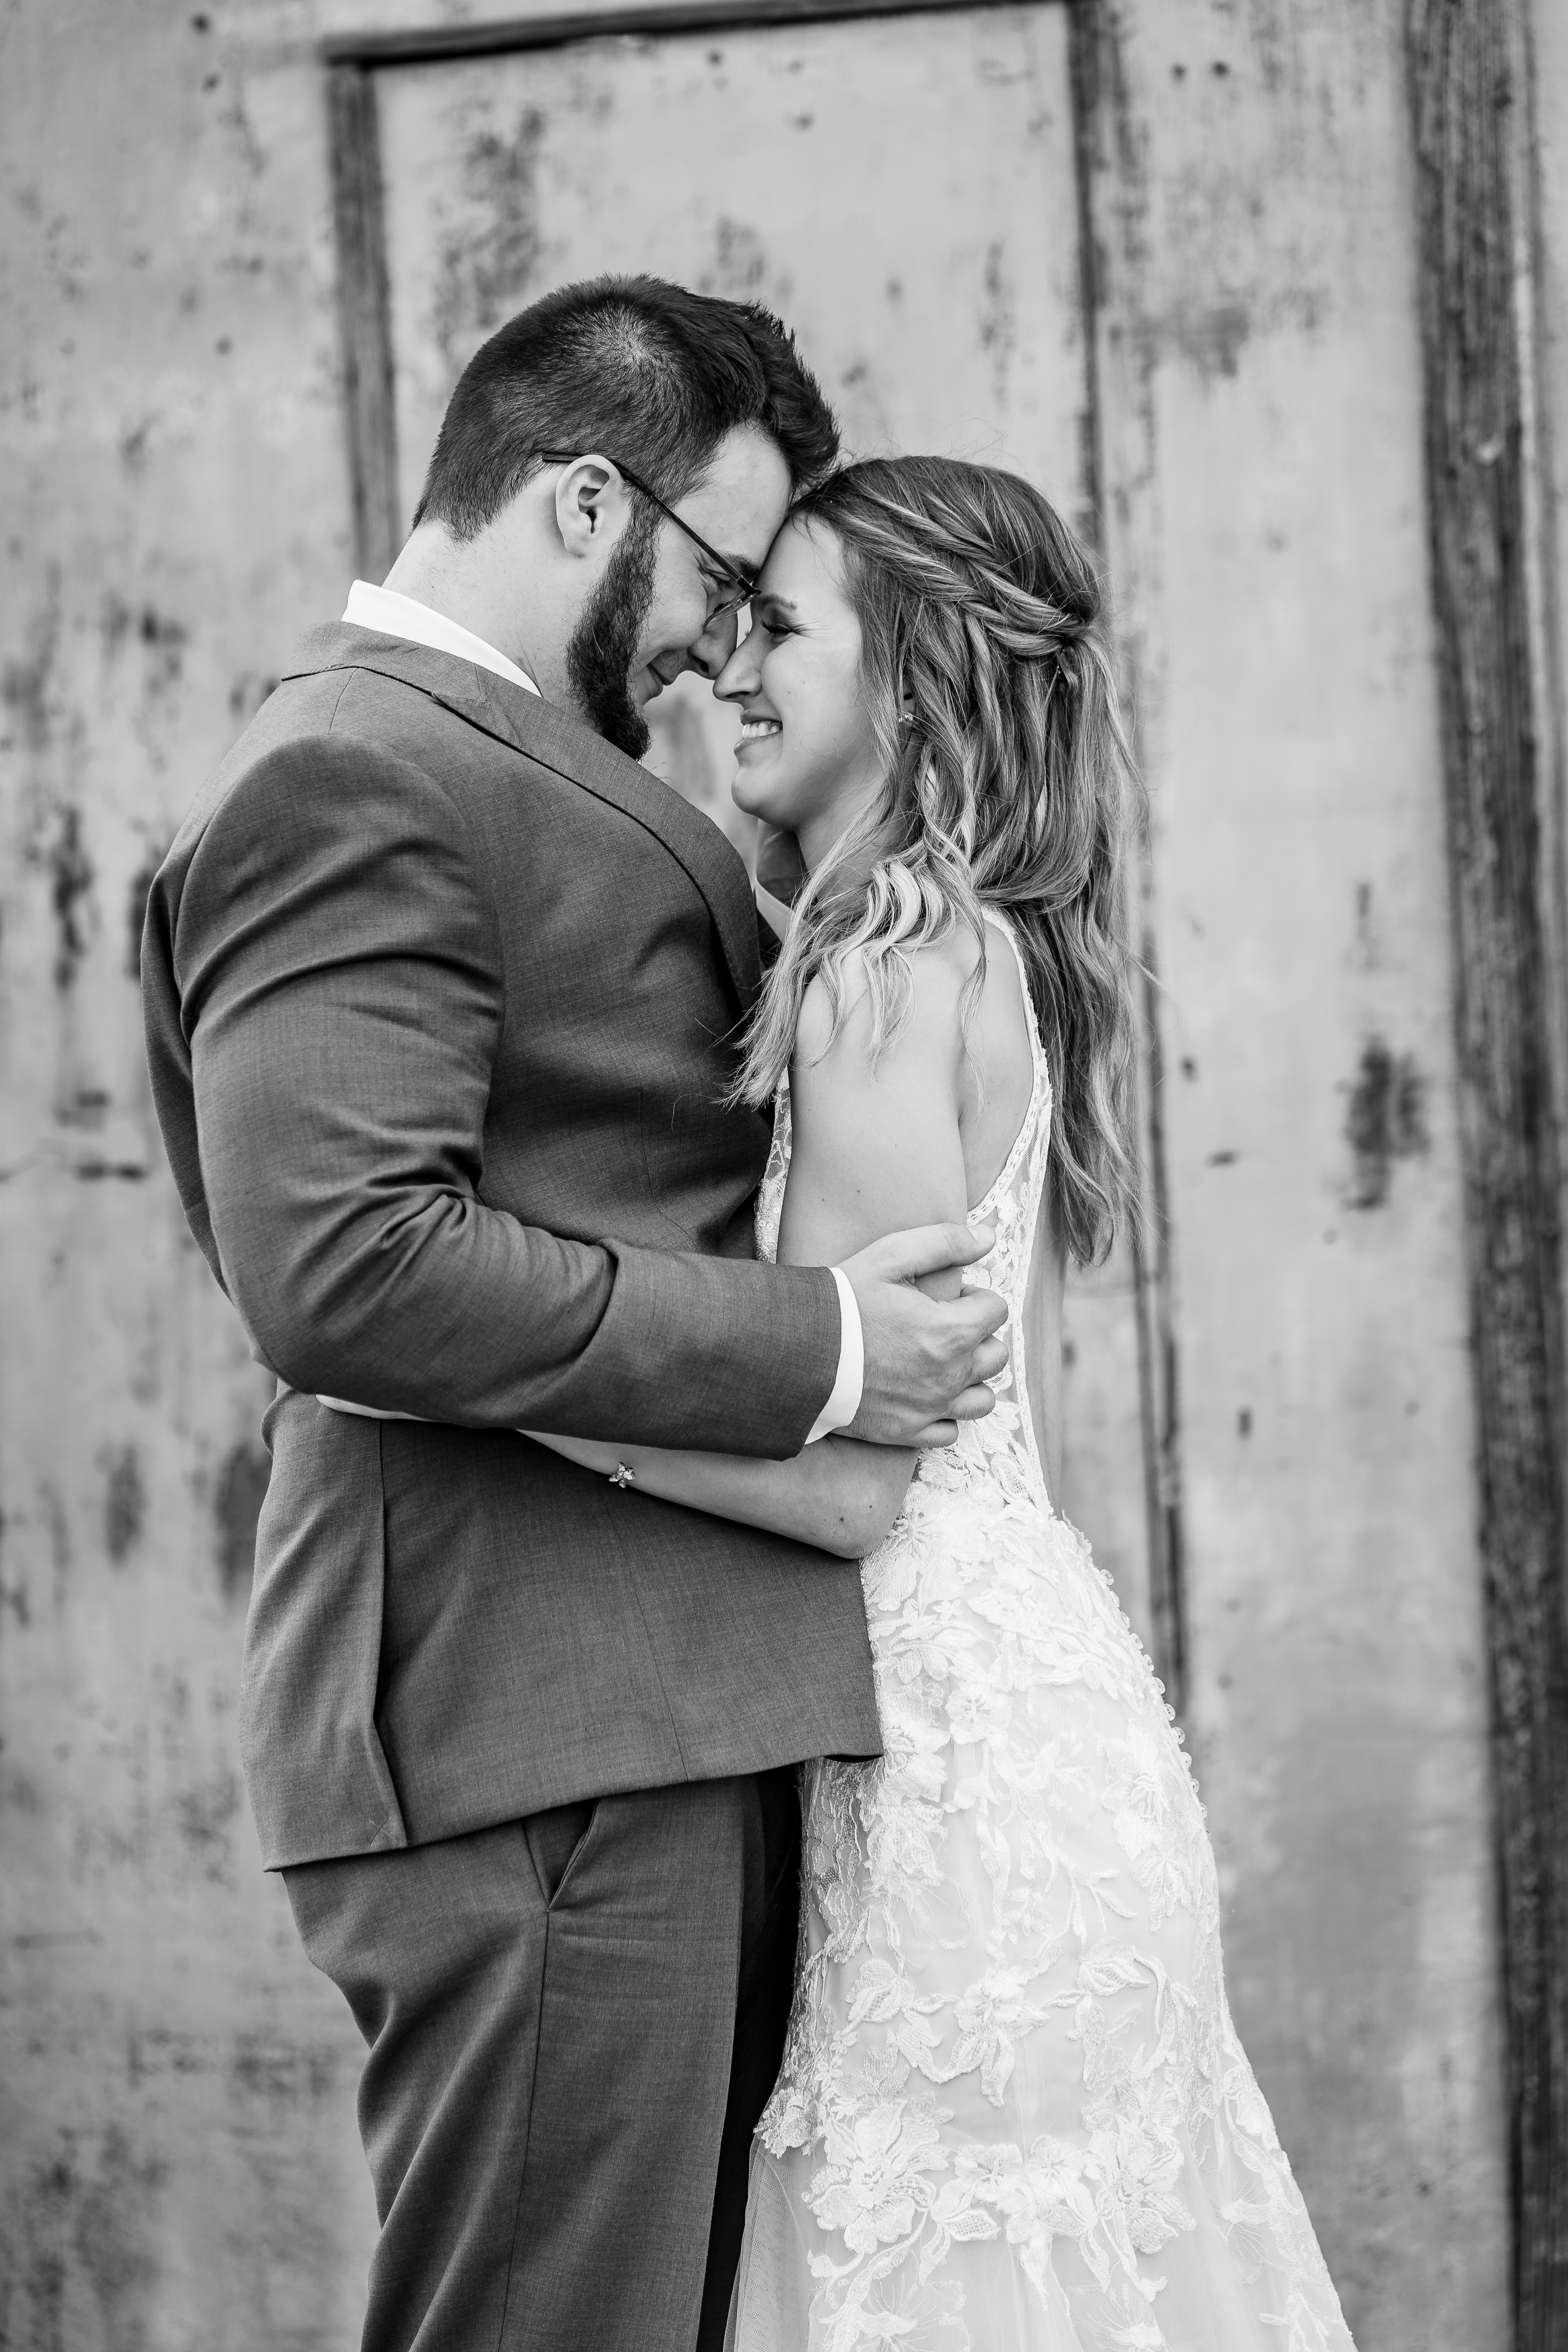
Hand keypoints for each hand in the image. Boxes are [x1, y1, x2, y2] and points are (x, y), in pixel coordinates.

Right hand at [839, 1224, 1008, 1446]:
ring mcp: (931, 1408)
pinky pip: (950, 1431)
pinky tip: (924, 1395)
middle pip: (995, 1355)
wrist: (796, 1353)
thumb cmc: (842, 1302)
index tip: (947, 1296)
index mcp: (952, 1331)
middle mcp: (950, 1375)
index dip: (974, 1296)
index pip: (996, 1310)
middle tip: (942, 1325)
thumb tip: (988, 1236)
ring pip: (982, 1399)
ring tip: (942, 1362)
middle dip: (978, 1336)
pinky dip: (944, 1414)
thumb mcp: (890, 1256)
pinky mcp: (908, 1432)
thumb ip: (945, 1242)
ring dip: (971, 1379)